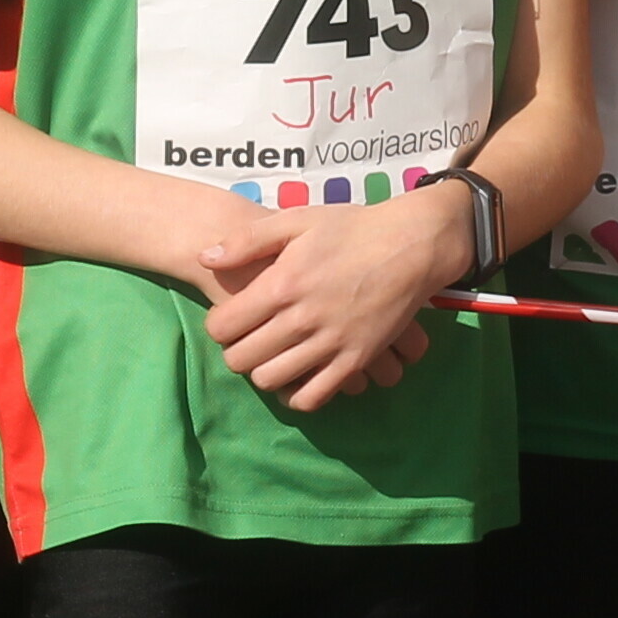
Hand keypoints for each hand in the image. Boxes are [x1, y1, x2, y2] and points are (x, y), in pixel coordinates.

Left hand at [199, 180, 470, 410]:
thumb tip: (204, 258)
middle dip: (236, 350)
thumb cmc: (352, 228)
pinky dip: (297, 394)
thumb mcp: (297, 220)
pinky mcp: (355, 360)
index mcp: (282, 283)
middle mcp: (302, 318)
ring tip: (272, 354)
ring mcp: (330, 343)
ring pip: (270, 380)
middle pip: (241, 359)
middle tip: (248, 338)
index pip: (222, 327)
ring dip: (263, 371)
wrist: (412, 243)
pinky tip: (297, 376)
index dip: (219, 325)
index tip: (230, 318)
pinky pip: (312, 397)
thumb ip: (248, 240)